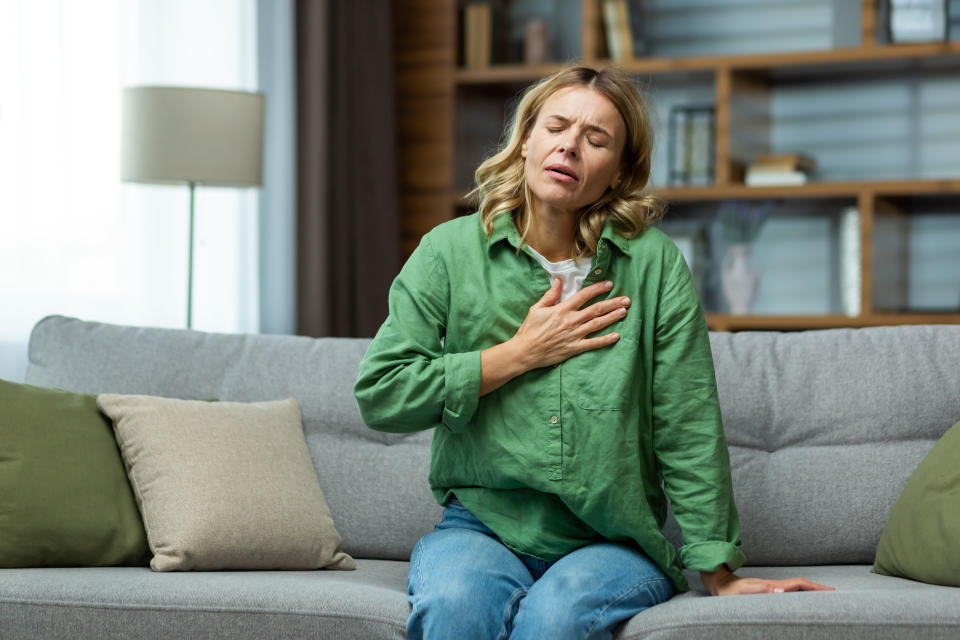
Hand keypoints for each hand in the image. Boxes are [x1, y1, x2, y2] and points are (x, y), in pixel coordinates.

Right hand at [511, 278, 630, 370]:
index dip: (598, 289)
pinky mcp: (574, 348)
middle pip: (596, 309)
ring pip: (598, 324)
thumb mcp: (537, 309)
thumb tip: (559, 281)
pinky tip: (616, 336)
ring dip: (612, 318)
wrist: (525, 352)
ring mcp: (574, 335)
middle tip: (627, 300)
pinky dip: (605, 340)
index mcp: (562, 309)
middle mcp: (571, 321)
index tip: (609, 284)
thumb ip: (550, 295)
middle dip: (613, 303)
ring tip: (624, 312)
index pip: (584, 296)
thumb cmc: (529, 330)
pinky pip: (593, 344)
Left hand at [701, 566, 834, 595]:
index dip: (815, 587)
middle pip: (802, 586)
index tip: (831, 591)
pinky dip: (800, 595)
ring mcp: (772, 589)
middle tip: (834, 594)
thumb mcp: (745, 591)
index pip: (799, 585)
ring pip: (796, 589)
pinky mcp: (767, 592)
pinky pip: (789, 594)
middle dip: (818, 589)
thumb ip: (761, 591)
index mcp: (773, 586)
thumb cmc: (731, 591)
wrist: (720, 584)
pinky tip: (802, 600)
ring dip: (810, 592)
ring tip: (824, 598)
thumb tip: (780, 591)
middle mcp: (775, 586)